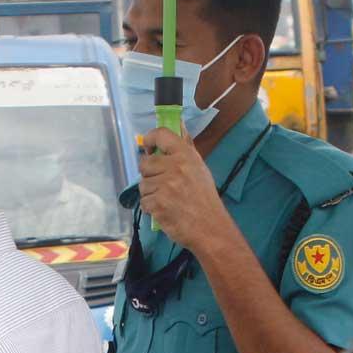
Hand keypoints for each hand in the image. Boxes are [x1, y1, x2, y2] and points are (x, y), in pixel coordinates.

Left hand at [136, 128, 239, 257]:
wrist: (210, 228)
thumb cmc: (205, 198)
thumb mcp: (200, 168)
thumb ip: (186, 148)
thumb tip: (178, 124)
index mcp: (186, 155)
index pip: (161, 135)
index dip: (150, 139)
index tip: (148, 147)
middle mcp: (174, 167)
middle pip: (144, 163)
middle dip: (149, 174)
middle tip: (162, 183)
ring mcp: (165, 186)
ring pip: (143, 184)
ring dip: (151, 193)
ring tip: (167, 200)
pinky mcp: (158, 203)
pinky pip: (144, 201)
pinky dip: (151, 208)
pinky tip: (164, 210)